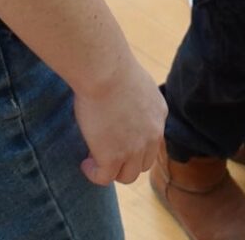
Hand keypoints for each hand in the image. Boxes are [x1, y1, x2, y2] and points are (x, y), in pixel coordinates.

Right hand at [70, 60, 165, 185]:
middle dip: (126, 161)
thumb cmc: (111, 66)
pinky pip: (105, 177)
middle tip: (105, 152)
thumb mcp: (133, 80)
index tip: (116, 138)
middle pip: (144, 162)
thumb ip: (133, 94)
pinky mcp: (113, 157)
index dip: (135, 144)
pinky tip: (85, 165)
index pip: (152, 139)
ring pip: (128, 175)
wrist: (105, 71)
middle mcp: (153, 134)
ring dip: (112, 171)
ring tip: (93, 161)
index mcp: (159, 113)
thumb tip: (119, 96)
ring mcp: (135, 148)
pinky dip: (95, 174)